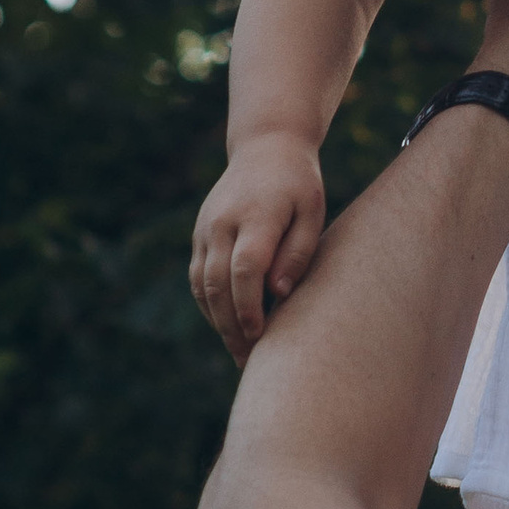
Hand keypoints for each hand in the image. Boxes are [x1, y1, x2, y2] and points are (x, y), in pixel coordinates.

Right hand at [193, 132, 327, 366]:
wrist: (266, 148)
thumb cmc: (299, 185)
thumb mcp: (311, 212)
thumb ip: (297, 253)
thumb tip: (278, 295)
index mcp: (255, 216)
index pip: (245, 268)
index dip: (248, 307)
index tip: (259, 335)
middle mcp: (222, 223)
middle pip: (217, 283)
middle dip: (230, 325)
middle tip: (249, 359)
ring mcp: (205, 229)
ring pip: (201, 284)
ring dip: (217, 321)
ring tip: (240, 350)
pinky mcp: (199, 235)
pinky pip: (197, 277)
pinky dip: (209, 304)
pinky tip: (227, 325)